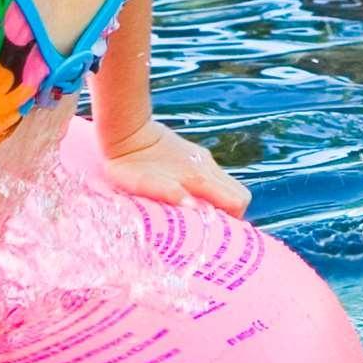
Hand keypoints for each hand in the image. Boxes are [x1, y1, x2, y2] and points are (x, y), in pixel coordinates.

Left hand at [101, 118, 248, 214]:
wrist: (124, 130)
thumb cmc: (129, 163)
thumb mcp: (142, 184)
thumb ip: (171, 195)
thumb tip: (198, 211)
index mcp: (198, 176)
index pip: (238, 200)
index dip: (234, 219)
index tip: (215, 232)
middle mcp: (206, 166)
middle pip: (238, 193)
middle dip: (230, 212)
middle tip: (207, 226)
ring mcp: (201, 159)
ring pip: (226, 185)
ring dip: (218, 201)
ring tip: (194, 213)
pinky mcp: (193, 155)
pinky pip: (212, 176)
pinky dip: (209, 190)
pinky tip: (186, 194)